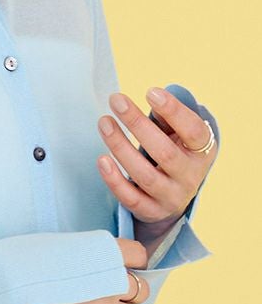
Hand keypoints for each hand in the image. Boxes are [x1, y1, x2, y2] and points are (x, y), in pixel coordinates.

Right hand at [0, 238, 150, 303]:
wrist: (1, 289)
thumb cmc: (19, 262)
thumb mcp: (57, 244)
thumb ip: (84, 253)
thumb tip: (96, 262)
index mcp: (100, 250)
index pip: (138, 254)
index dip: (129, 262)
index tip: (117, 267)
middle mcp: (108, 280)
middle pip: (141, 289)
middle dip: (127, 292)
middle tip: (107, 295)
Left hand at [96, 87, 217, 224]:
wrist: (172, 198)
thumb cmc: (173, 154)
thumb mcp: (177, 136)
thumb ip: (167, 118)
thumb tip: (154, 98)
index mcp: (202, 153)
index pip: (193, 132)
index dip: (174, 112)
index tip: (151, 92)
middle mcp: (189, 177)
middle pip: (164, 152)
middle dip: (137, 124)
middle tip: (117, 100)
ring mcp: (170, 197)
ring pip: (144, 175)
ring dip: (120, 146)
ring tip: (104, 122)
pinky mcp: (150, 211)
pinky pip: (130, 198)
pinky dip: (114, 179)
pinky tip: (101, 159)